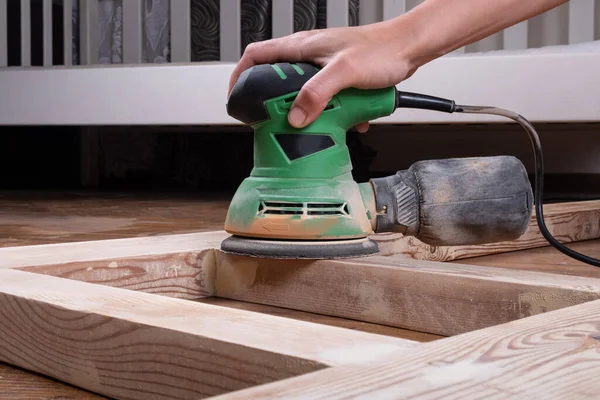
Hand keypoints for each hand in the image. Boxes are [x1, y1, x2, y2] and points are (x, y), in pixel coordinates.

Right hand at [227, 20, 420, 131]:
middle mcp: (308, 54)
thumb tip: (294, 116)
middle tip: (279, 120)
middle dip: (277, 104)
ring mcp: (322, 66)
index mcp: (301, 47)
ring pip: (301, 93)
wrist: (409, 49)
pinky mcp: (336, 78)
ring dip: (308, 112)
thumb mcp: (345, 73)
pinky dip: (330, 112)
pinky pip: (324, 98)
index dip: (240, 76)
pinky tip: (343, 119)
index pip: (256, 56)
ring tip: (317, 121)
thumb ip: (317, 94)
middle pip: (276, 80)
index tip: (236, 97)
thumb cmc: (381, 50)